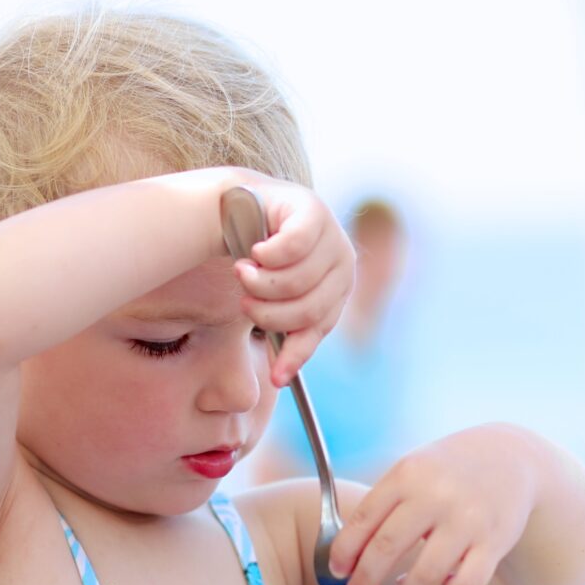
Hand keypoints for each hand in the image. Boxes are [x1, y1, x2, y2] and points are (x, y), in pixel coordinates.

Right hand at [231, 179, 354, 385]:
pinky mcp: (313, 210)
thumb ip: (284, 330)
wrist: (241, 205)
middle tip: (244, 301)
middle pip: (307, 309)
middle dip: (267, 313)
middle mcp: (343, 262)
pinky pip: (293, 246)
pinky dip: (266, 255)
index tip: (275, 379)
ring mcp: (332, 234)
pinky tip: (255, 251)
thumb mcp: (274, 298)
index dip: (296, 355)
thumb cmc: (257, 256)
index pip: (320, 329)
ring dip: (259, 283)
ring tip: (241, 272)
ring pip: (297, 281)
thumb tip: (280, 379)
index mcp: (338, 287)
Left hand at [326, 427, 538, 584]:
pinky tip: (446, 584)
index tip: (338, 571)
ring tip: (408, 584)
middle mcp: (435, 495)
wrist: (512, 457)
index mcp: (408, 474)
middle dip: (365, 580)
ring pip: (425, 575)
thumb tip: (348, 554)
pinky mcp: (494, 541)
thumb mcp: (414, 469)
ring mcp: (467, 519)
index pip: (364, 519)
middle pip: (386, 548)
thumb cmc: (449, 470)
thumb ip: (385, 503)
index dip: (345, 551)